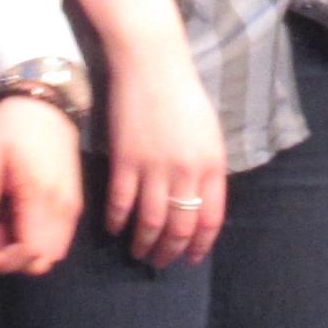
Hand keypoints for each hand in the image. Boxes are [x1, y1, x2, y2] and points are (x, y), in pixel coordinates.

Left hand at [0, 96, 84, 277]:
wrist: (45, 104)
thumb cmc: (11, 128)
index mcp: (41, 198)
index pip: (29, 253)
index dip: (3, 263)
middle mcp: (64, 209)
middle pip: (43, 261)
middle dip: (13, 258)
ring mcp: (73, 207)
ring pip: (52, 253)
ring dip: (25, 249)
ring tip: (3, 219)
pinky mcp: (74, 203)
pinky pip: (59, 238)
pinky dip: (37, 238)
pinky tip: (18, 213)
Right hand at [98, 40, 229, 268]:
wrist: (152, 65)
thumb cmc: (184, 95)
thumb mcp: (209, 134)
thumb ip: (208, 169)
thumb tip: (199, 204)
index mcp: (212, 165)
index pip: (210, 219)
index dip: (200, 245)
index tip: (191, 258)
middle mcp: (186, 172)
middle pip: (180, 227)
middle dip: (171, 251)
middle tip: (162, 262)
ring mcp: (154, 168)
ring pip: (151, 222)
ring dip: (144, 243)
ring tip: (139, 253)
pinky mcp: (125, 160)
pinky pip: (121, 202)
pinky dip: (117, 221)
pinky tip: (115, 230)